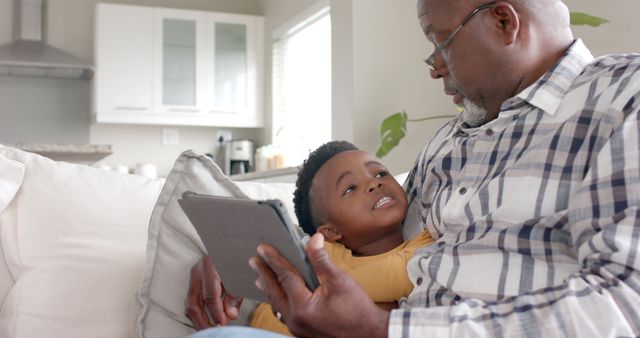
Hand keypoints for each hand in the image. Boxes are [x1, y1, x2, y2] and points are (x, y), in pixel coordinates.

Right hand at [185, 256, 242, 329]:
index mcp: (211, 266)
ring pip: (190, 304)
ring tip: (208, 330)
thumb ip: (235, 295)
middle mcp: (199, 271)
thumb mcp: (239, 274)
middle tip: (212, 331)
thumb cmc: (236, 258)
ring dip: (198, 320)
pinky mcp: (194, 280)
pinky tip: (205, 322)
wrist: (227, 242)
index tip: (222, 324)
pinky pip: (191, 301)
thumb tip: (231, 315)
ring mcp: (194, 276)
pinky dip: (197, 314)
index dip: (216, 312)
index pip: (210, 295)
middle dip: (203, 321)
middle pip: (194, 303)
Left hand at [250, 234, 389, 337]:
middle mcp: (296, 320)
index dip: (273, 260)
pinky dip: (280, 301)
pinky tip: (279, 297)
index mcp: (303, 307)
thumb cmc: (358, 310)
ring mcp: (298, 329)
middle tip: (254, 260)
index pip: (284, 277)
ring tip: (261, 278)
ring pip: (278, 305)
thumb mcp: (340, 280)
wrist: (370, 334)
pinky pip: (285, 314)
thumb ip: (322, 259)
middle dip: (264, 274)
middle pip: (275, 292)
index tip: (263, 249)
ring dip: (270, 289)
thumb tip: (313, 239)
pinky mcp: (304, 332)